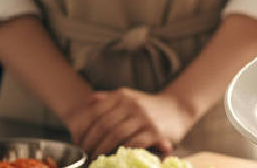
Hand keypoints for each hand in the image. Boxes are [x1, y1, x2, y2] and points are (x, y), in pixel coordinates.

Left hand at [63, 88, 198, 158]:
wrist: (179, 108)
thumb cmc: (149, 105)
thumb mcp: (129, 96)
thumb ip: (109, 98)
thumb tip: (89, 101)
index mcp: (122, 96)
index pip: (95, 113)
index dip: (83, 130)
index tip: (78, 143)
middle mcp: (132, 104)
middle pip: (103, 125)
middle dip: (91, 143)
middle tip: (85, 155)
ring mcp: (144, 117)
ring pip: (116, 135)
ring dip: (103, 150)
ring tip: (96, 158)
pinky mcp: (156, 131)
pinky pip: (134, 143)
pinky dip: (123, 151)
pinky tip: (117, 157)